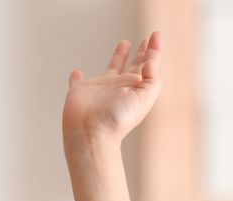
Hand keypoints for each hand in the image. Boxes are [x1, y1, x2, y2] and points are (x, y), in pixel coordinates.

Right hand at [63, 32, 161, 146]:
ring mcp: (100, 89)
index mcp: (135, 88)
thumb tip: (153, 59)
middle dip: (142, 52)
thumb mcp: (144, 98)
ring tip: (125, 43)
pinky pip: (78, 82)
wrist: (92, 133)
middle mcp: (120, 87)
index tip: (156, 35)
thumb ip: (152, 79)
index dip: (153, 50)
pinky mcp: (80, 92)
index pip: (147, 65)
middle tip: (147, 38)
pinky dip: (76, 77)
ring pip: (112, 68)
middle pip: (134, 65)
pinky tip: (77, 72)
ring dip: (119, 56)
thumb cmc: (118, 119)